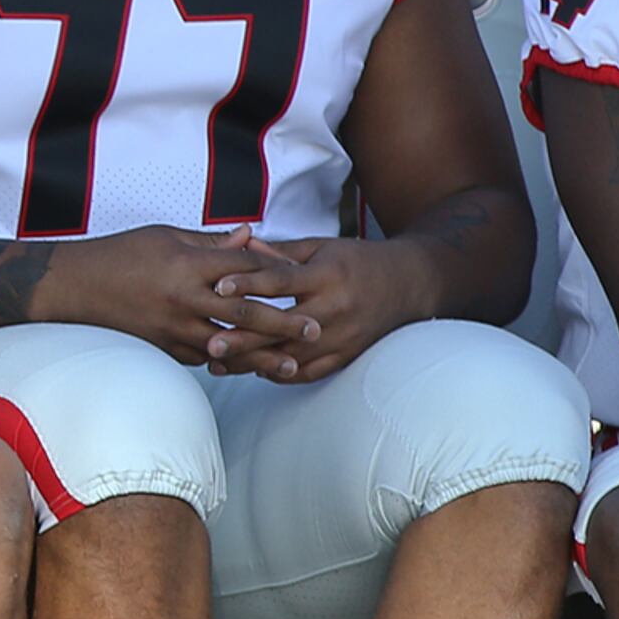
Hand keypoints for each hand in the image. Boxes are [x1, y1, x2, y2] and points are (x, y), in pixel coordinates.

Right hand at [35, 223, 301, 367]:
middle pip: (245, 312)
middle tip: (314, 330)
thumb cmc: (120, 253)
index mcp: (187, 264)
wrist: (72, 286)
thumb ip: (211, 242)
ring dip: (261, 357)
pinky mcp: (160, 346)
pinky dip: (224, 362)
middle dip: (282, 323)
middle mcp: (183, 298)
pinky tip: (245, 368)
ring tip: (291, 366)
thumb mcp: (167, 236)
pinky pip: (199, 357)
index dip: (277, 274)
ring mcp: (171, 326)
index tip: (307, 283)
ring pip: (226, 345)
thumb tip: (252, 238)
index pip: (244, 269)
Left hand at [203, 236, 434, 384]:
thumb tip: (239, 244)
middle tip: (209, 344)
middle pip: (282, 328)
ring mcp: (343, 336)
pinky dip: (281, 374)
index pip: (281, 281)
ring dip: (254, 363)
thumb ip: (279, 252)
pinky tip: (254, 371)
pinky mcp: (348, 355)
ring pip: (292, 357)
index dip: (248, 284)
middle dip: (244, 338)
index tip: (218, 288)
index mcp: (327, 276)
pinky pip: (310, 372)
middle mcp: (335, 309)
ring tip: (218, 364)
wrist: (410, 282)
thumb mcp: (322, 248)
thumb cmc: (358, 261)